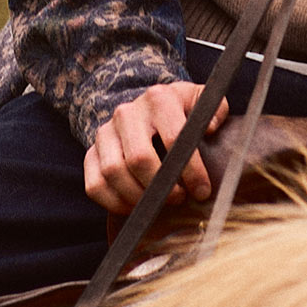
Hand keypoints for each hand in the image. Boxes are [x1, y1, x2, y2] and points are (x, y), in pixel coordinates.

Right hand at [84, 80, 228, 215]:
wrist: (146, 111)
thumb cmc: (180, 112)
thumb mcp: (200, 102)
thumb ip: (215, 109)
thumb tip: (210, 127)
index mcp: (158, 98)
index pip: (174, 138)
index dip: (190, 170)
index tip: (202, 191)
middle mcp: (127, 112)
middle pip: (139, 158)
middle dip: (162, 187)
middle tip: (179, 199)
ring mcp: (105, 133)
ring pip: (113, 173)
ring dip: (138, 197)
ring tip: (158, 204)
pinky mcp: (90, 153)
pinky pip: (95, 185)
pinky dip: (114, 203)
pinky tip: (136, 207)